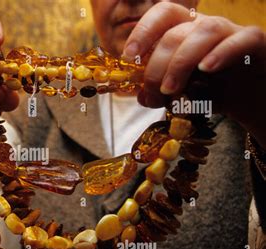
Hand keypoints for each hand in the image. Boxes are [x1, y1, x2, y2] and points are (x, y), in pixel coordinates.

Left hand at [122, 2, 265, 147]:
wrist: (252, 98)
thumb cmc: (214, 90)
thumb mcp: (182, 92)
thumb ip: (162, 92)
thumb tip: (142, 96)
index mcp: (184, 31)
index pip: (162, 15)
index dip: (143, 30)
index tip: (129, 55)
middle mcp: (205, 27)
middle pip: (176, 33)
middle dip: (157, 65)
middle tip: (154, 93)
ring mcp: (231, 32)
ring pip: (205, 31)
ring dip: (181, 62)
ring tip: (171, 90)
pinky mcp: (255, 43)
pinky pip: (240, 40)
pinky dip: (221, 53)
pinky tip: (206, 69)